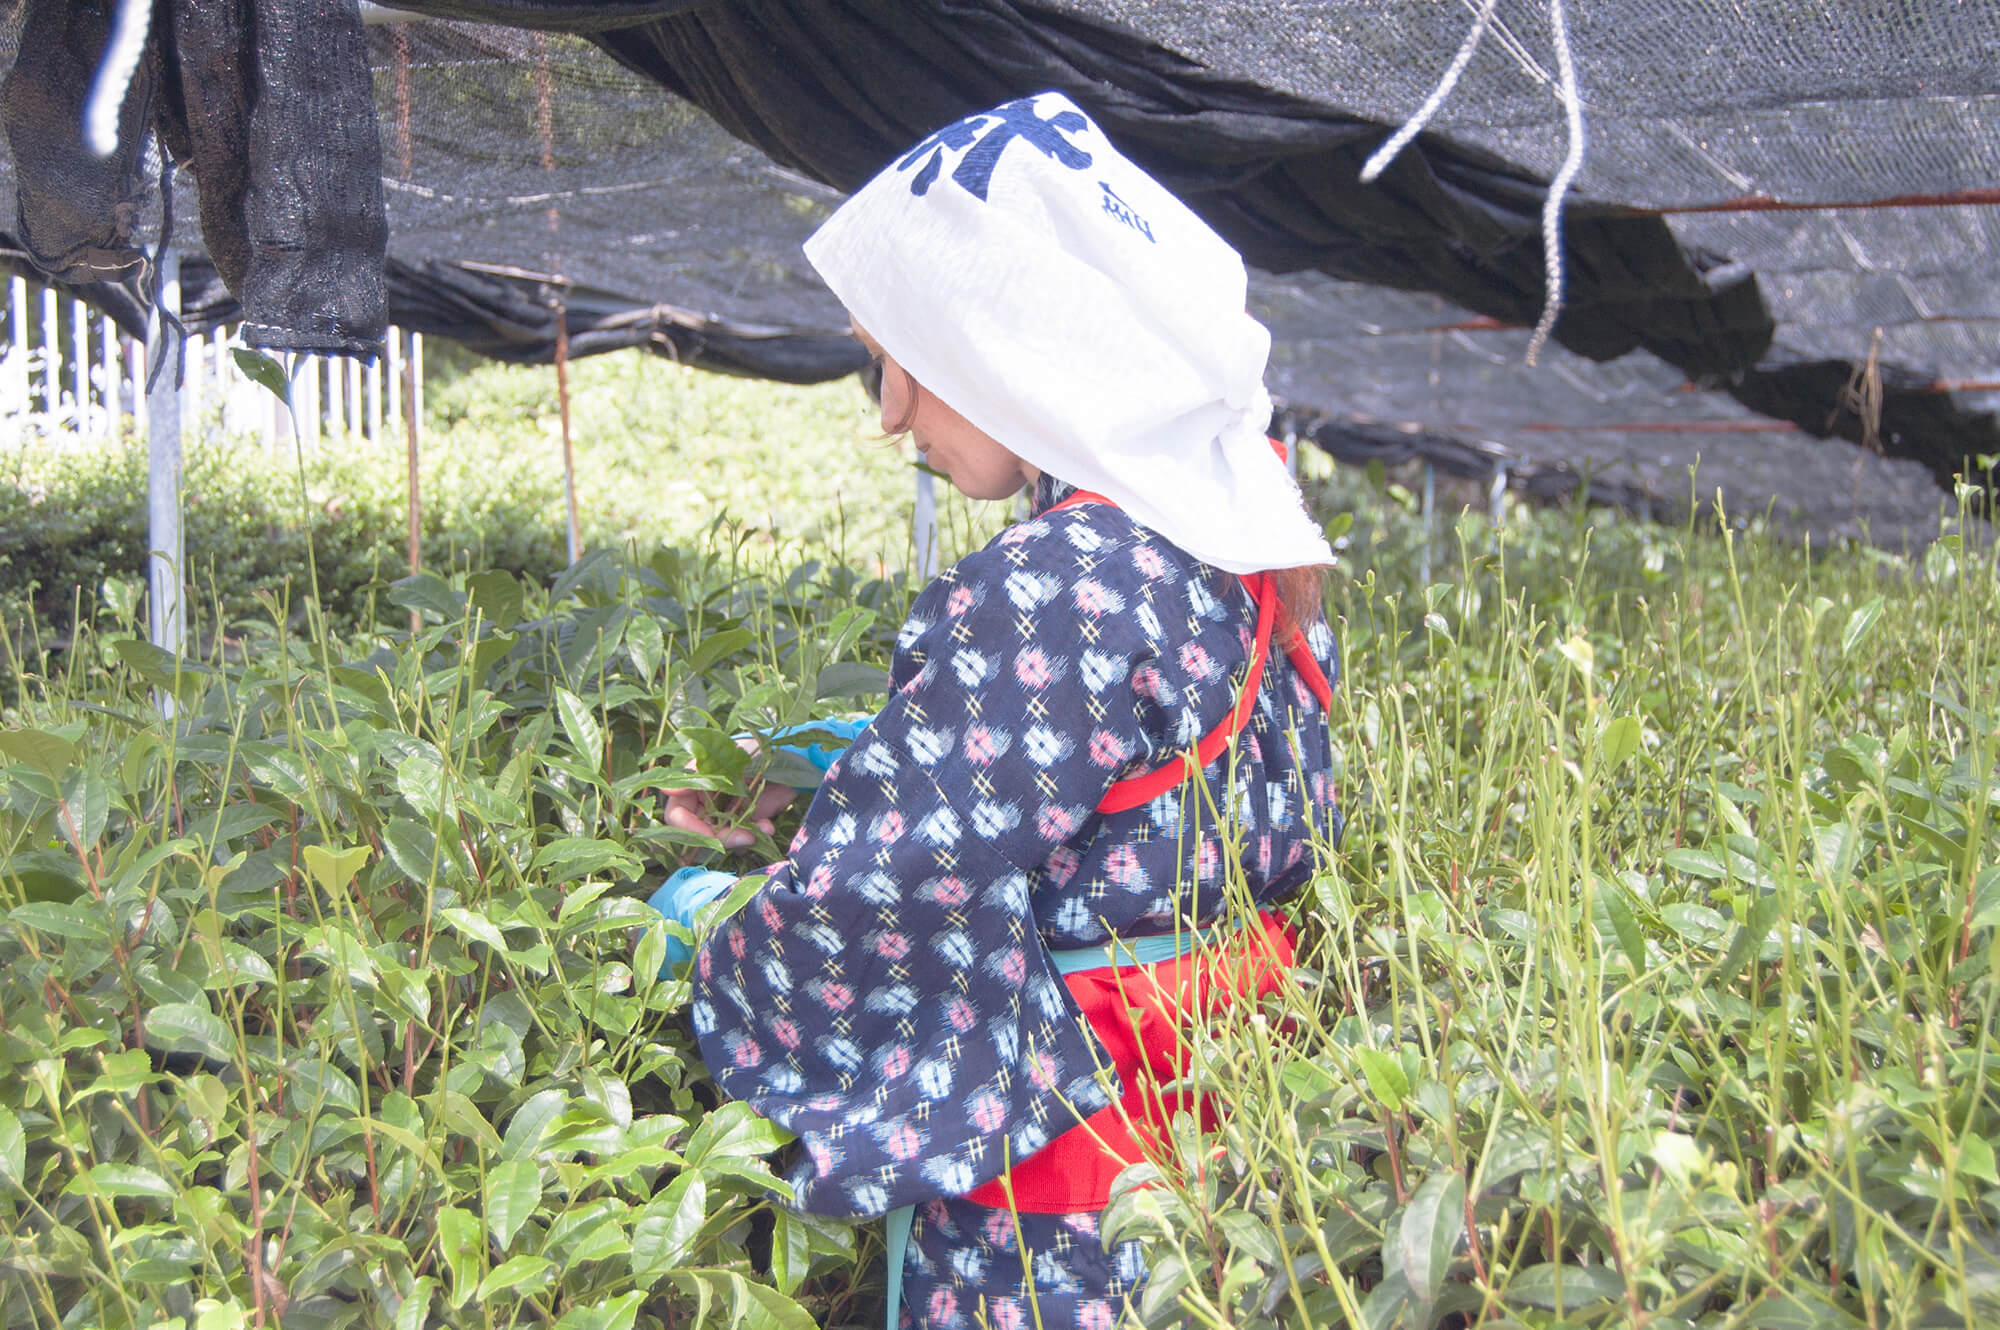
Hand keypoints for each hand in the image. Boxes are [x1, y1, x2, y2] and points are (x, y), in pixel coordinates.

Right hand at [661, 737, 798, 849]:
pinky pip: (742, 839)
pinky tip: (768, 826)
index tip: (712, 835)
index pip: (677, 815)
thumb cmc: (757, 749)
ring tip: (763, 828)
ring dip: (740, 839)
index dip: (690, 829)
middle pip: (699, 833)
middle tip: (746, 837)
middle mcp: (706, 801)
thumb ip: (697, 775)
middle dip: (721, 838)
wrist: (793, 754)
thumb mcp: (726, 757)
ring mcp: (726, 812)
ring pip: (721, 839)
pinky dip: (756, 835)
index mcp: (694, 784)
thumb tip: (665, 790)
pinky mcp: (746, 820)